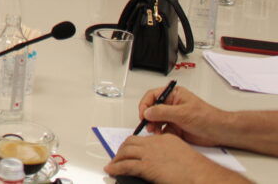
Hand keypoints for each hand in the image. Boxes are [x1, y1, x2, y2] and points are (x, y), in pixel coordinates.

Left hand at [105, 134, 247, 183]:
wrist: (201, 174)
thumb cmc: (197, 169)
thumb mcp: (182, 154)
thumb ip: (169, 153)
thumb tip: (163, 162)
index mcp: (164, 139)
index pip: (143, 139)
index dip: (133, 145)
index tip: (130, 151)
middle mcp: (154, 144)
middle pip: (130, 143)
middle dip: (122, 150)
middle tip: (118, 157)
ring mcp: (149, 154)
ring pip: (125, 152)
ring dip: (117, 158)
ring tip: (113, 164)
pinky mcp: (147, 166)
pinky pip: (126, 165)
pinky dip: (116, 167)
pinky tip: (111, 170)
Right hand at [136, 86, 227, 146]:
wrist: (220, 132)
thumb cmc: (207, 117)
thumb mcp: (183, 113)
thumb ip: (163, 112)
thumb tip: (147, 112)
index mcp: (173, 95)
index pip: (152, 96)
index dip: (145, 105)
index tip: (143, 114)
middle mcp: (172, 104)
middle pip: (152, 109)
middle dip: (149, 118)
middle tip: (148, 125)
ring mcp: (173, 116)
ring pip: (156, 121)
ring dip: (154, 127)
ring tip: (156, 132)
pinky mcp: (175, 127)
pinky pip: (163, 130)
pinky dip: (161, 134)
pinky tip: (164, 136)